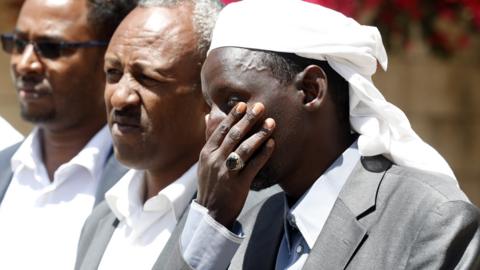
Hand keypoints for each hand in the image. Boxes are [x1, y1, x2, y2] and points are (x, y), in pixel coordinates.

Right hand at [197, 102, 275, 227]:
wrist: (211, 212)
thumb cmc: (210, 184)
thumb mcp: (204, 162)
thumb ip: (209, 139)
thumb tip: (208, 116)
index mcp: (207, 153)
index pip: (221, 130)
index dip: (233, 116)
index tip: (243, 104)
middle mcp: (215, 160)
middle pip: (234, 135)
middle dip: (248, 119)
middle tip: (260, 106)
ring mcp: (227, 171)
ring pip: (245, 148)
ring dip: (259, 133)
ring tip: (271, 123)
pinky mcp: (238, 183)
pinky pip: (253, 165)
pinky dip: (263, 153)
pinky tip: (272, 143)